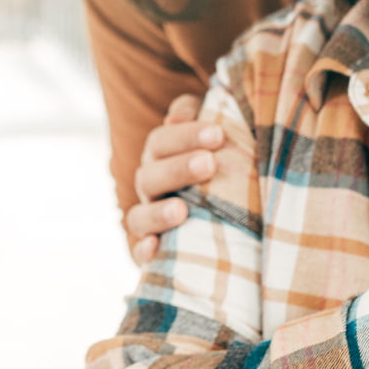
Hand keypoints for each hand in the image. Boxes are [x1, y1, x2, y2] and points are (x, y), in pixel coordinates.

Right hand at [124, 93, 222, 264]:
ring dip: (158, 213)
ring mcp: (150, 220)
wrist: (229, 212)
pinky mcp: (156, 251)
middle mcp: (150, 187)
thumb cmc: (221, 160)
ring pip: (139, 216)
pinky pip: (140, 255)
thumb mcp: (212, 133)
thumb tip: (179, 116)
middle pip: (150, 176)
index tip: (218, 133)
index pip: (162, 141)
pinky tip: (155, 249)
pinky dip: (144, 252)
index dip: (186, 135)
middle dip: (178, 169)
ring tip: (182, 210)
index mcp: (160, 157)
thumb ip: (196, 113)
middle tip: (209, 163)